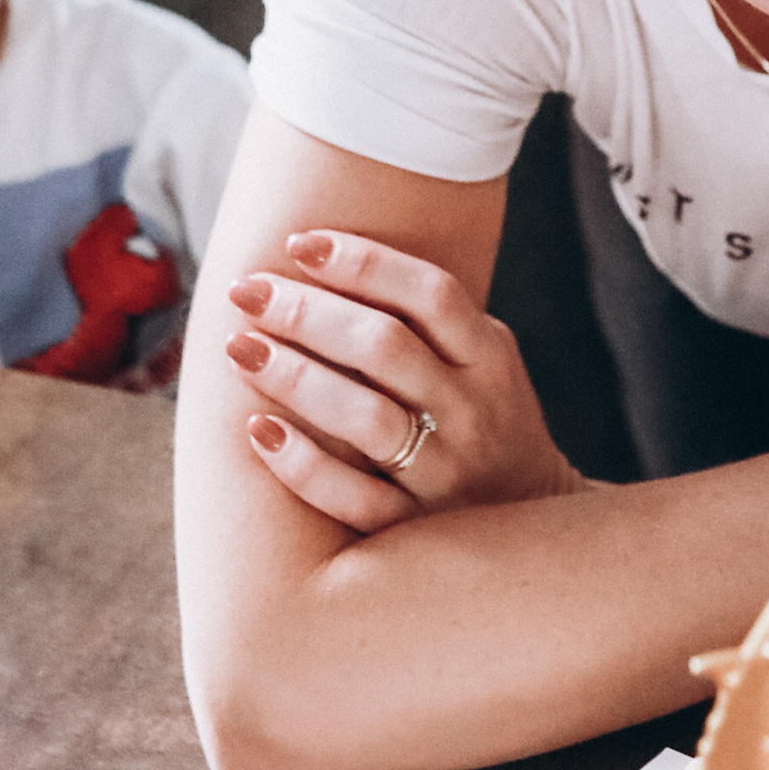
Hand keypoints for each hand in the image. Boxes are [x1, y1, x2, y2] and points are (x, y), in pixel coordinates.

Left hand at [223, 230, 585, 531]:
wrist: (528, 523)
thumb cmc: (481, 414)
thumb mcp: (483, 358)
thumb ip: (429, 317)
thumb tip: (324, 253)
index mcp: (490, 357)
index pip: (431, 294)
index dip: (364, 262)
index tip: (299, 243)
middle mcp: (472, 411)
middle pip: (387, 348)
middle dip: (308, 312)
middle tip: (246, 290)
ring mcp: (445, 472)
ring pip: (366, 420)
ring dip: (296, 379)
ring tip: (240, 348)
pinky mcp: (415, 526)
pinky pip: (354, 498)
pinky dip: (303, 465)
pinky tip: (258, 430)